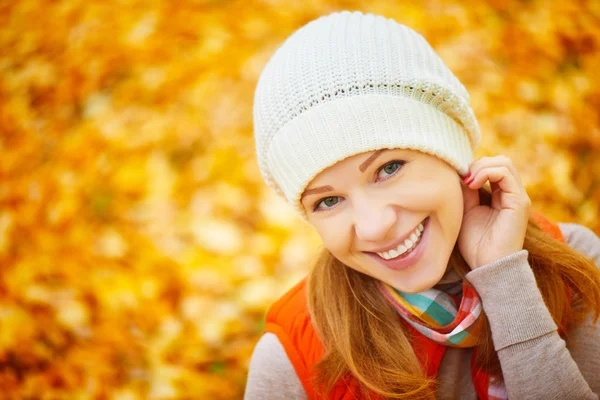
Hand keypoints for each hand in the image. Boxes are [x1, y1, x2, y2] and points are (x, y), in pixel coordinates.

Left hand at [458, 155, 530, 269]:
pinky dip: (487, 172)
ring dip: (481, 167)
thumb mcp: (465, 210)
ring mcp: (517, 196)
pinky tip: (472, 184)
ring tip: (467, 181)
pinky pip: (506, 173)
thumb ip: (465, 190)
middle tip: (462, 178)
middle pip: (499, 161)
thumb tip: (459, 171)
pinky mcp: (519, 202)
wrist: (486, 265)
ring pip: (504, 163)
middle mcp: (511, 194)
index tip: (457, 177)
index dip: (473, 167)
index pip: (492, 167)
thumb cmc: (474, 243)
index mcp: (500, 195)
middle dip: (477, 164)